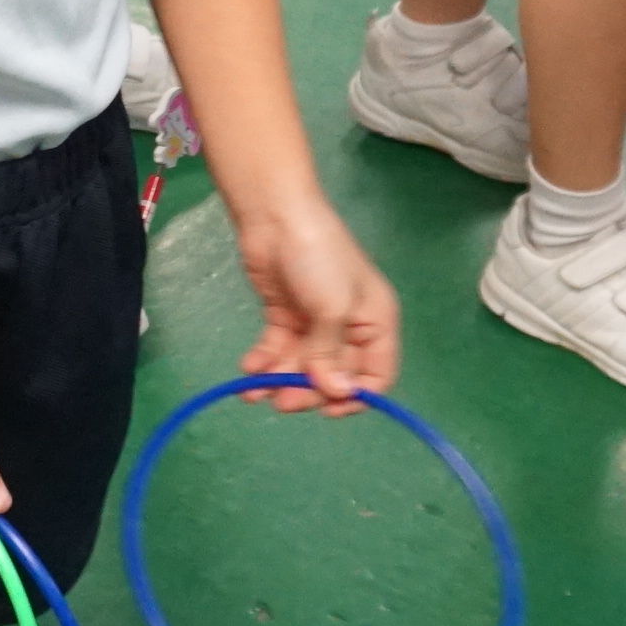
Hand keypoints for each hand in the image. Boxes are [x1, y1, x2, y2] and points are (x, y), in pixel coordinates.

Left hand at [231, 198, 399, 405]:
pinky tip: (249, 370)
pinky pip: (277, 351)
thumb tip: (337, 393)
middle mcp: (348, 327)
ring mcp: (314, 322)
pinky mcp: (284, 316)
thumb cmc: (318, 256)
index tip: (329, 408)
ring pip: (302, 367)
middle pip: (334, 375)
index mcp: (375, 322)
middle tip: (282, 401)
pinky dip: (264, 363)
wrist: (276, 216)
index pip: (377, 374)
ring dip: (280, 381)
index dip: (356, 396)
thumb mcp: (332, 308)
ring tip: (256, 389)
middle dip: (309, 390)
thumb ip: (331, 354)